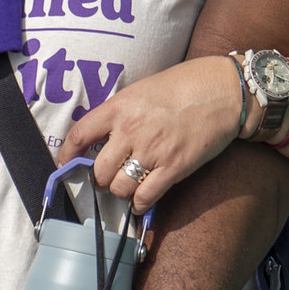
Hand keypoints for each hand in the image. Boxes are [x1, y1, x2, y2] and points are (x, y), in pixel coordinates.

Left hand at [58, 56, 245, 211]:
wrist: (223, 90)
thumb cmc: (186, 84)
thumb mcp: (144, 89)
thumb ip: (122, 111)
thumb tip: (104, 134)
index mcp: (120, 107)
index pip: (80, 135)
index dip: (67, 154)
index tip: (65, 163)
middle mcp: (131, 130)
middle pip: (99, 171)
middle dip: (101, 179)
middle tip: (109, 177)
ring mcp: (152, 151)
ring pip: (119, 188)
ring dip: (121, 192)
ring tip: (128, 187)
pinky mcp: (174, 167)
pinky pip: (145, 197)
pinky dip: (139, 205)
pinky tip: (141, 202)